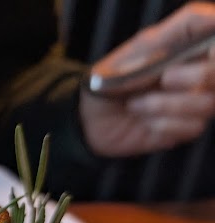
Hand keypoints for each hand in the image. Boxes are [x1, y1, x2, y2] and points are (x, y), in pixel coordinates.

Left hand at [79, 2, 214, 156]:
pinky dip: (164, 125)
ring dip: (166, 105)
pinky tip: (144, 121)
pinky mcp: (186, 127)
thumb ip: (157, 47)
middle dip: (197, 75)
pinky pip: (192, 126)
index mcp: (181, 43)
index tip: (209, 47)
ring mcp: (194, 99)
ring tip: (135, 104)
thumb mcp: (124, 60)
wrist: (90, 121)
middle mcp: (194, 68)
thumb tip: (190, 32)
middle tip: (165, 78)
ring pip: (209, 102)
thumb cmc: (107, 82)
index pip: (210, 24)